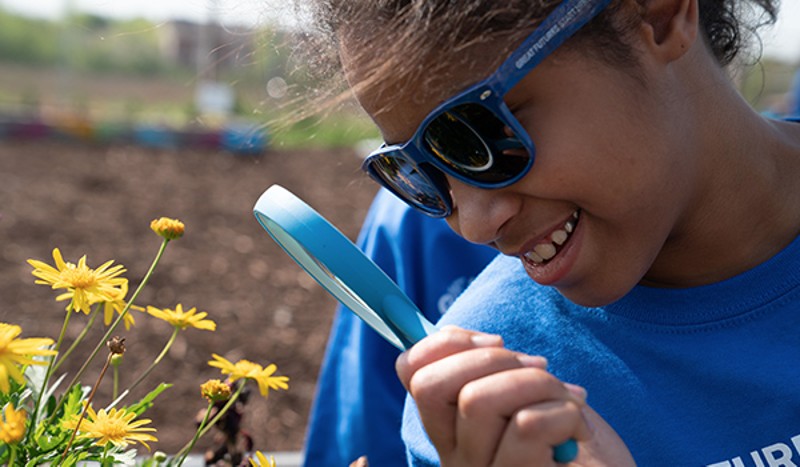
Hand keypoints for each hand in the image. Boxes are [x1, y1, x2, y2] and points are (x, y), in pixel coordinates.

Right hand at [396, 326, 635, 465]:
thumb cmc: (574, 441)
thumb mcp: (528, 395)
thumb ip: (491, 372)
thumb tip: (456, 334)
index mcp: (452, 431)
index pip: (411, 373)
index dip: (445, 342)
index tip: (496, 341)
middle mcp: (456, 458)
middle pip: (433, 385)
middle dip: (494, 358)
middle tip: (539, 367)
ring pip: (478, 400)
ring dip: (537, 383)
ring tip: (569, 400)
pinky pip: (526, 426)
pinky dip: (563, 413)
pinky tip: (579, 432)